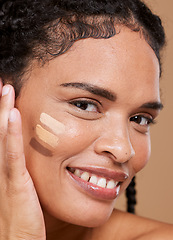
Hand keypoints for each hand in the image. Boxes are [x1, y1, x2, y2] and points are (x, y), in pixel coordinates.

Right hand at [0, 83, 45, 239]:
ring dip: (2, 111)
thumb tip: (26, 152)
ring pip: (1, 136)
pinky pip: (12, 154)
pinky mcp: (15, 183)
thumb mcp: (21, 187)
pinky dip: (9, 133)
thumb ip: (22, 169)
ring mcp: (4, 174)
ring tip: (6, 88)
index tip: (6, 96)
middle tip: (3, 84)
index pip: (1, 135)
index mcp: (3, 167)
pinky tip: (11, 114)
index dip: (1, 114)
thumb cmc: (22, 216)